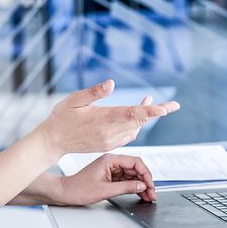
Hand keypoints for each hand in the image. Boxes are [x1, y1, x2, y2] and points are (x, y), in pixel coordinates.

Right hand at [38, 79, 179, 156]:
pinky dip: (136, 124)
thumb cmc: (61, 118)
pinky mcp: (108, 145)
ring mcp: (110, 140)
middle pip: (139, 121)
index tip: (166, 109)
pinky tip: (137, 116)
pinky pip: (128, 135)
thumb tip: (111, 83)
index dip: (151, 110)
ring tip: (153, 102)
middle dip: (156, 112)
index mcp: (103, 119)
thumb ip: (94, 92)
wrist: (52, 142)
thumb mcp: (74, 100)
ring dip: (146, 116)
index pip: (132, 114)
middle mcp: (110, 132)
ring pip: (135, 128)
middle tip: (174, 105)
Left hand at [58, 154, 156, 205]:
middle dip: (145, 181)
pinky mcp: (110, 176)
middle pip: (135, 168)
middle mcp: (112, 161)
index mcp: (110, 159)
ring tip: (148, 196)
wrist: (67, 192)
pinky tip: (139, 193)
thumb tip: (142, 185)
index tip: (150, 185)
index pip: (135, 162)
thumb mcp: (106, 190)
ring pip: (132, 174)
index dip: (146, 173)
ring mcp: (111, 168)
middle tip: (152, 194)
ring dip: (140, 185)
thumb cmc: (80, 189)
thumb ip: (126, 187)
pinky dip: (133, 186)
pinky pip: (126, 179)